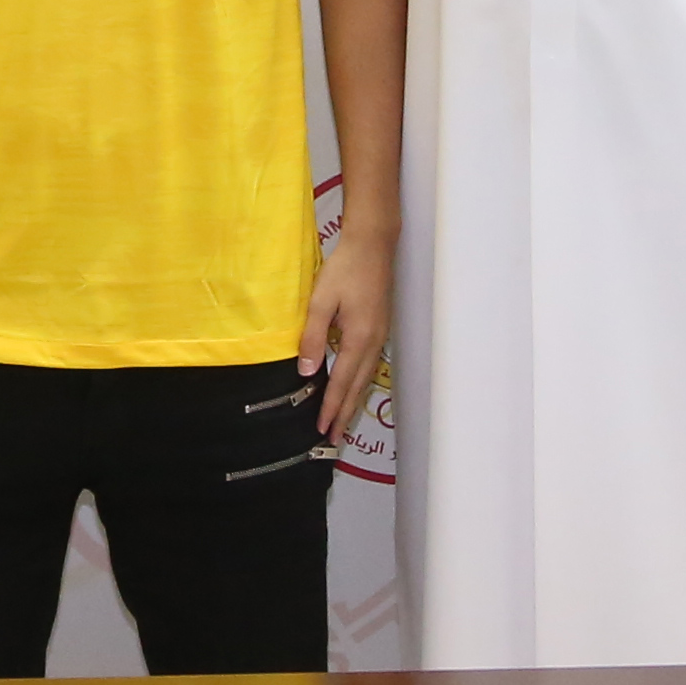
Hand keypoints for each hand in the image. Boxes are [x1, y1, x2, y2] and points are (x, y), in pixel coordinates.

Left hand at [301, 231, 395, 438]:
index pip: (341, 383)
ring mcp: (379, 337)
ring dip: (352, 401)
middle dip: (345, 414)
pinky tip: (351, 387)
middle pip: (357, 387)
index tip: (323, 430)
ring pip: (364, 378)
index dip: (331, 408)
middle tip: (334, 438)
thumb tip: (306, 372)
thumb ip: (313, 338)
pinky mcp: (379, 329)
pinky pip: (368, 366)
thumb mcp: (321, 302)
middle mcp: (372, 343)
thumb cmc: (344, 270)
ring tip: (342, 421)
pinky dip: (358, 384)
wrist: (373, 246)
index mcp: (358, 339)